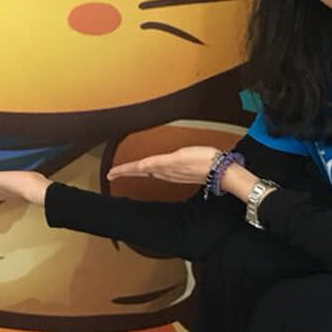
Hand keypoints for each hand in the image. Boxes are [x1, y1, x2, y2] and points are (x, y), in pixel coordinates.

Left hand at [106, 145, 221, 187]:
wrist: (221, 170)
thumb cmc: (204, 159)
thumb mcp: (181, 156)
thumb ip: (162, 162)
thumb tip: (144, 165)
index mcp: (163, 166)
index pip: (139, 167)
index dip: (124, 170)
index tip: (110, 174)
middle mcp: (165, 171)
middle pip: (140, 171)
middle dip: (125, 172)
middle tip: (110, 175)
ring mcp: (171, 173)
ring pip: (147, 172)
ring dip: (134, 171)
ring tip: (124, 171)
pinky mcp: (178, 173)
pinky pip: (157, 172)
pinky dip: (147, 171)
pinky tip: (147, 171)